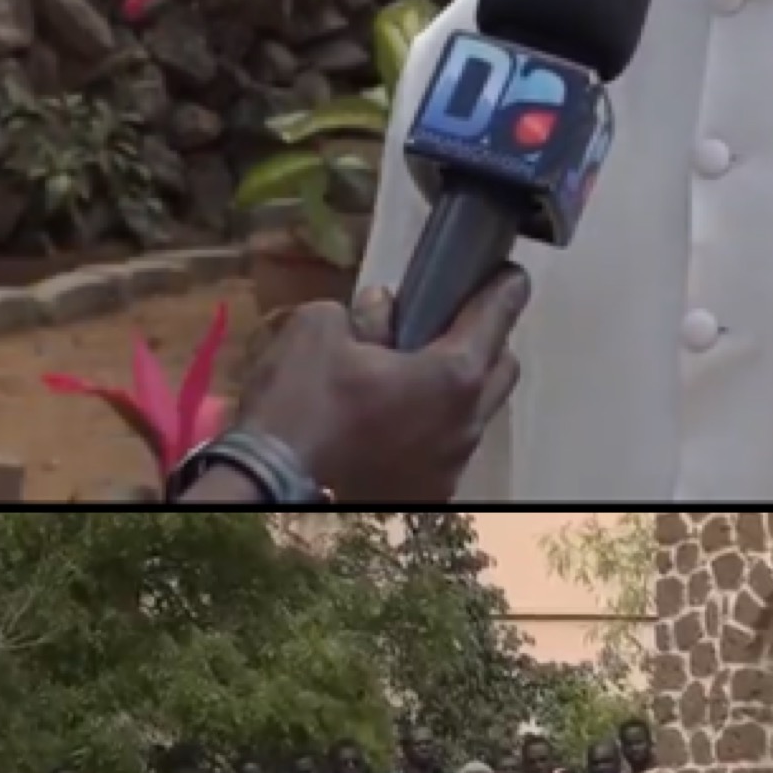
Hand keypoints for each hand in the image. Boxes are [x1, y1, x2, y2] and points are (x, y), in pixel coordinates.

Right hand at [216, 272, 527, 503]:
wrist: (269, 491)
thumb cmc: (299, 405)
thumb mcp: (316, 329)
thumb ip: (357, 311)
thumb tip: (378, 313)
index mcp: (453, 375)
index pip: (499, 314)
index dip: (503, 285)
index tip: (503, 273)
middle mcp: (465, 426)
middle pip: (502, 370)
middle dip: (484, 343)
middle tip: (447, 331)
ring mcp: (449, 469)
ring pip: (471, 416)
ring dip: (452, 393)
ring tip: (407, 385)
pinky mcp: (426, 499)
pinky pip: (443, 452)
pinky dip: (428, 432)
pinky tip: (390, 429)